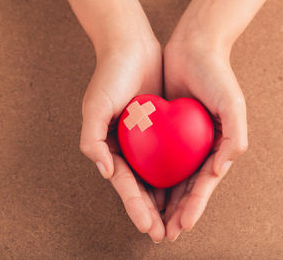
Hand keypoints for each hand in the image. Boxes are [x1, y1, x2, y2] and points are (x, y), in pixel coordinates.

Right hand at [80, 40, 165, 242]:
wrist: (132, 47)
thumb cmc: (110, 76)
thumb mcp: (94, 106)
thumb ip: (92, 140)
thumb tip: (105, 172)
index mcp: (111, 149)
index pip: (125, 186)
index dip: (136, 208)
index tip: (150, 228)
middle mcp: (129, 149)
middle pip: (143, 188)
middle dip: (154, 213)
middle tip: (167, 234)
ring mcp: (147, 141)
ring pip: (160, 177)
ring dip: (169, 200)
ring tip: (180, 221)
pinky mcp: (163, 130)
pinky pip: (173, 157)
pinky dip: (179, 175)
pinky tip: (189, 188)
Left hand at [163, 37, 247, 240]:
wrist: (193, 47)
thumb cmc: (216, 75)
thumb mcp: (233, 104)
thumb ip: (235, 137)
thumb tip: (220, 169)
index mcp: (217, 147)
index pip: (204, 184)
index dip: (194, 206)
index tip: (181, 226)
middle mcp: (199, 147)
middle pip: (186, 187)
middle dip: (176, 212)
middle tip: (163, 234)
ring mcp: (181, 141)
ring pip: (169, 178)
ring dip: (161, 201)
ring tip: (151, 222)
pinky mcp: (164, 130)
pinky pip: (155, 157)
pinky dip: (149, 176)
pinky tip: (141, 190)